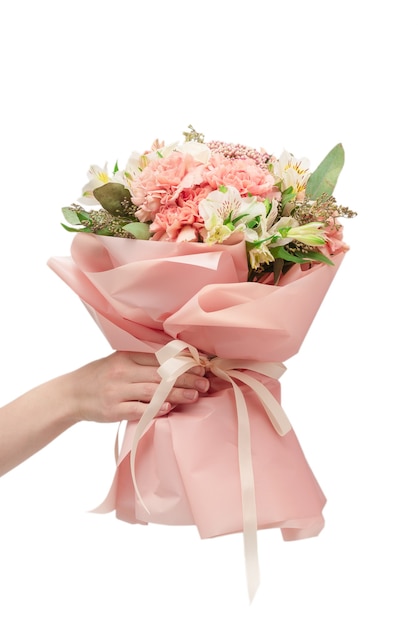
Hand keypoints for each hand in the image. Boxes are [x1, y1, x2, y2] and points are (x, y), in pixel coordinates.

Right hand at [71, 351, 209, 422]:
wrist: (71, 395)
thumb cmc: (99, 377)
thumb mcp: (117, 361)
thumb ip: (141, 361)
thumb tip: (175, 361)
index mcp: (125, 357)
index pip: (159, 358)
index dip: (182, 363)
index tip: (200, 366)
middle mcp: (122, 372)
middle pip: (160, 374)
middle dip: (185, 378)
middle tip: (204, 382)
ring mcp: (117, 391)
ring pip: (153, 391)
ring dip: (176, 393)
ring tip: (195, 395)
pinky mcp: (113, 409)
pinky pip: (137, 409)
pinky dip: (154, 408)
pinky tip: (169, 407)